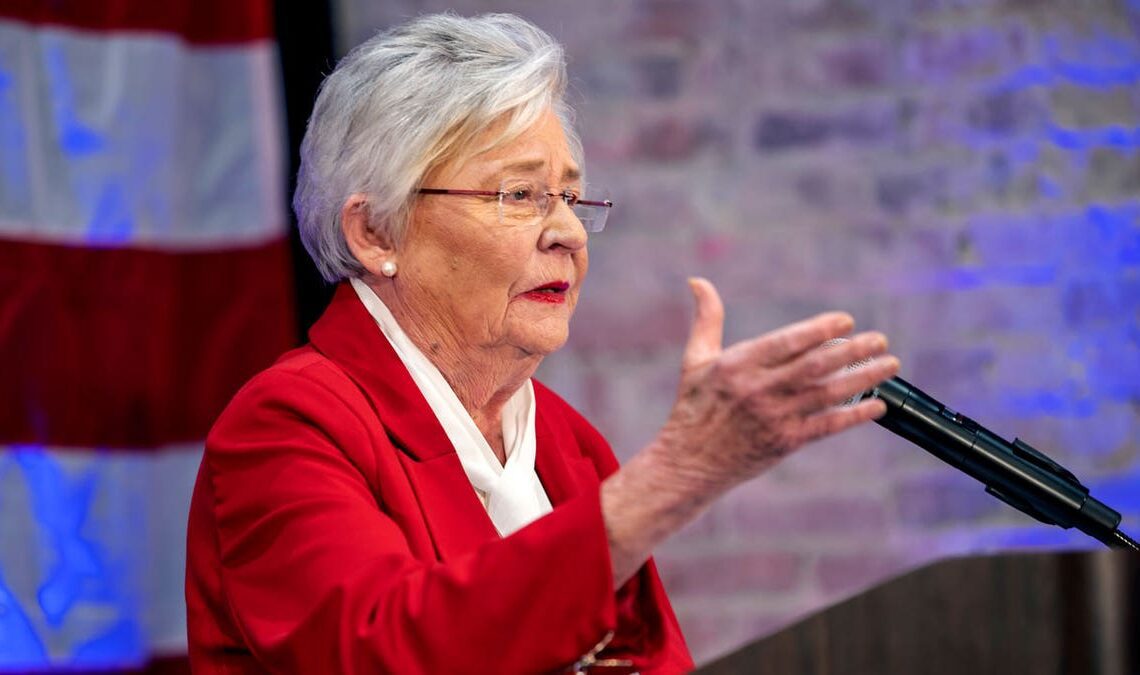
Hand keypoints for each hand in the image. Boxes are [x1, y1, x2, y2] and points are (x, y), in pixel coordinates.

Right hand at [600, 278, 898, 583]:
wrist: (688, 463)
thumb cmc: (693, 407)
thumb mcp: (695, 360)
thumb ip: (706, 319)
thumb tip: (698, 280)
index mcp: (737, 365)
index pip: (787, 342)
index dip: (820, 329)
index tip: (846, 320)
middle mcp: (758, 390)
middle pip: (815, 366)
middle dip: (853, 350)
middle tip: (880, 339)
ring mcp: (774, 417)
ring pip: (828, 394)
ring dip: (863, 378)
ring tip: (890, 363)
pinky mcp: (785, 442)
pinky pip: (827, 426)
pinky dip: (855, 415)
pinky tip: (878, 405)